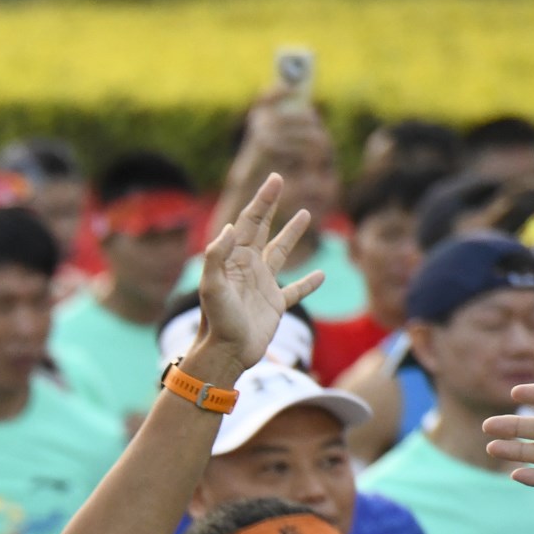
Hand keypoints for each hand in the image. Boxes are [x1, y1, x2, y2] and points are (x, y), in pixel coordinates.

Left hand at [186, 172, 320, 382]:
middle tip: (279, 182)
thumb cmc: (216, 321)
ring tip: (305, 214)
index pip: (249, 222)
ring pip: (281, 252)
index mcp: (235, 260)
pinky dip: (308, 283)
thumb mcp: (212, 287)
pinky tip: (321, 275)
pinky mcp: (275, 305)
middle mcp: (249, 268)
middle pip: (261, 229)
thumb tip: (229, 227)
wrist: (225, 353)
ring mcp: (263, 286)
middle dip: (270, 206)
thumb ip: (216, 257)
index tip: (275, 179)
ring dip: (291, 234)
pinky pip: (295, 290)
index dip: (262, 200)